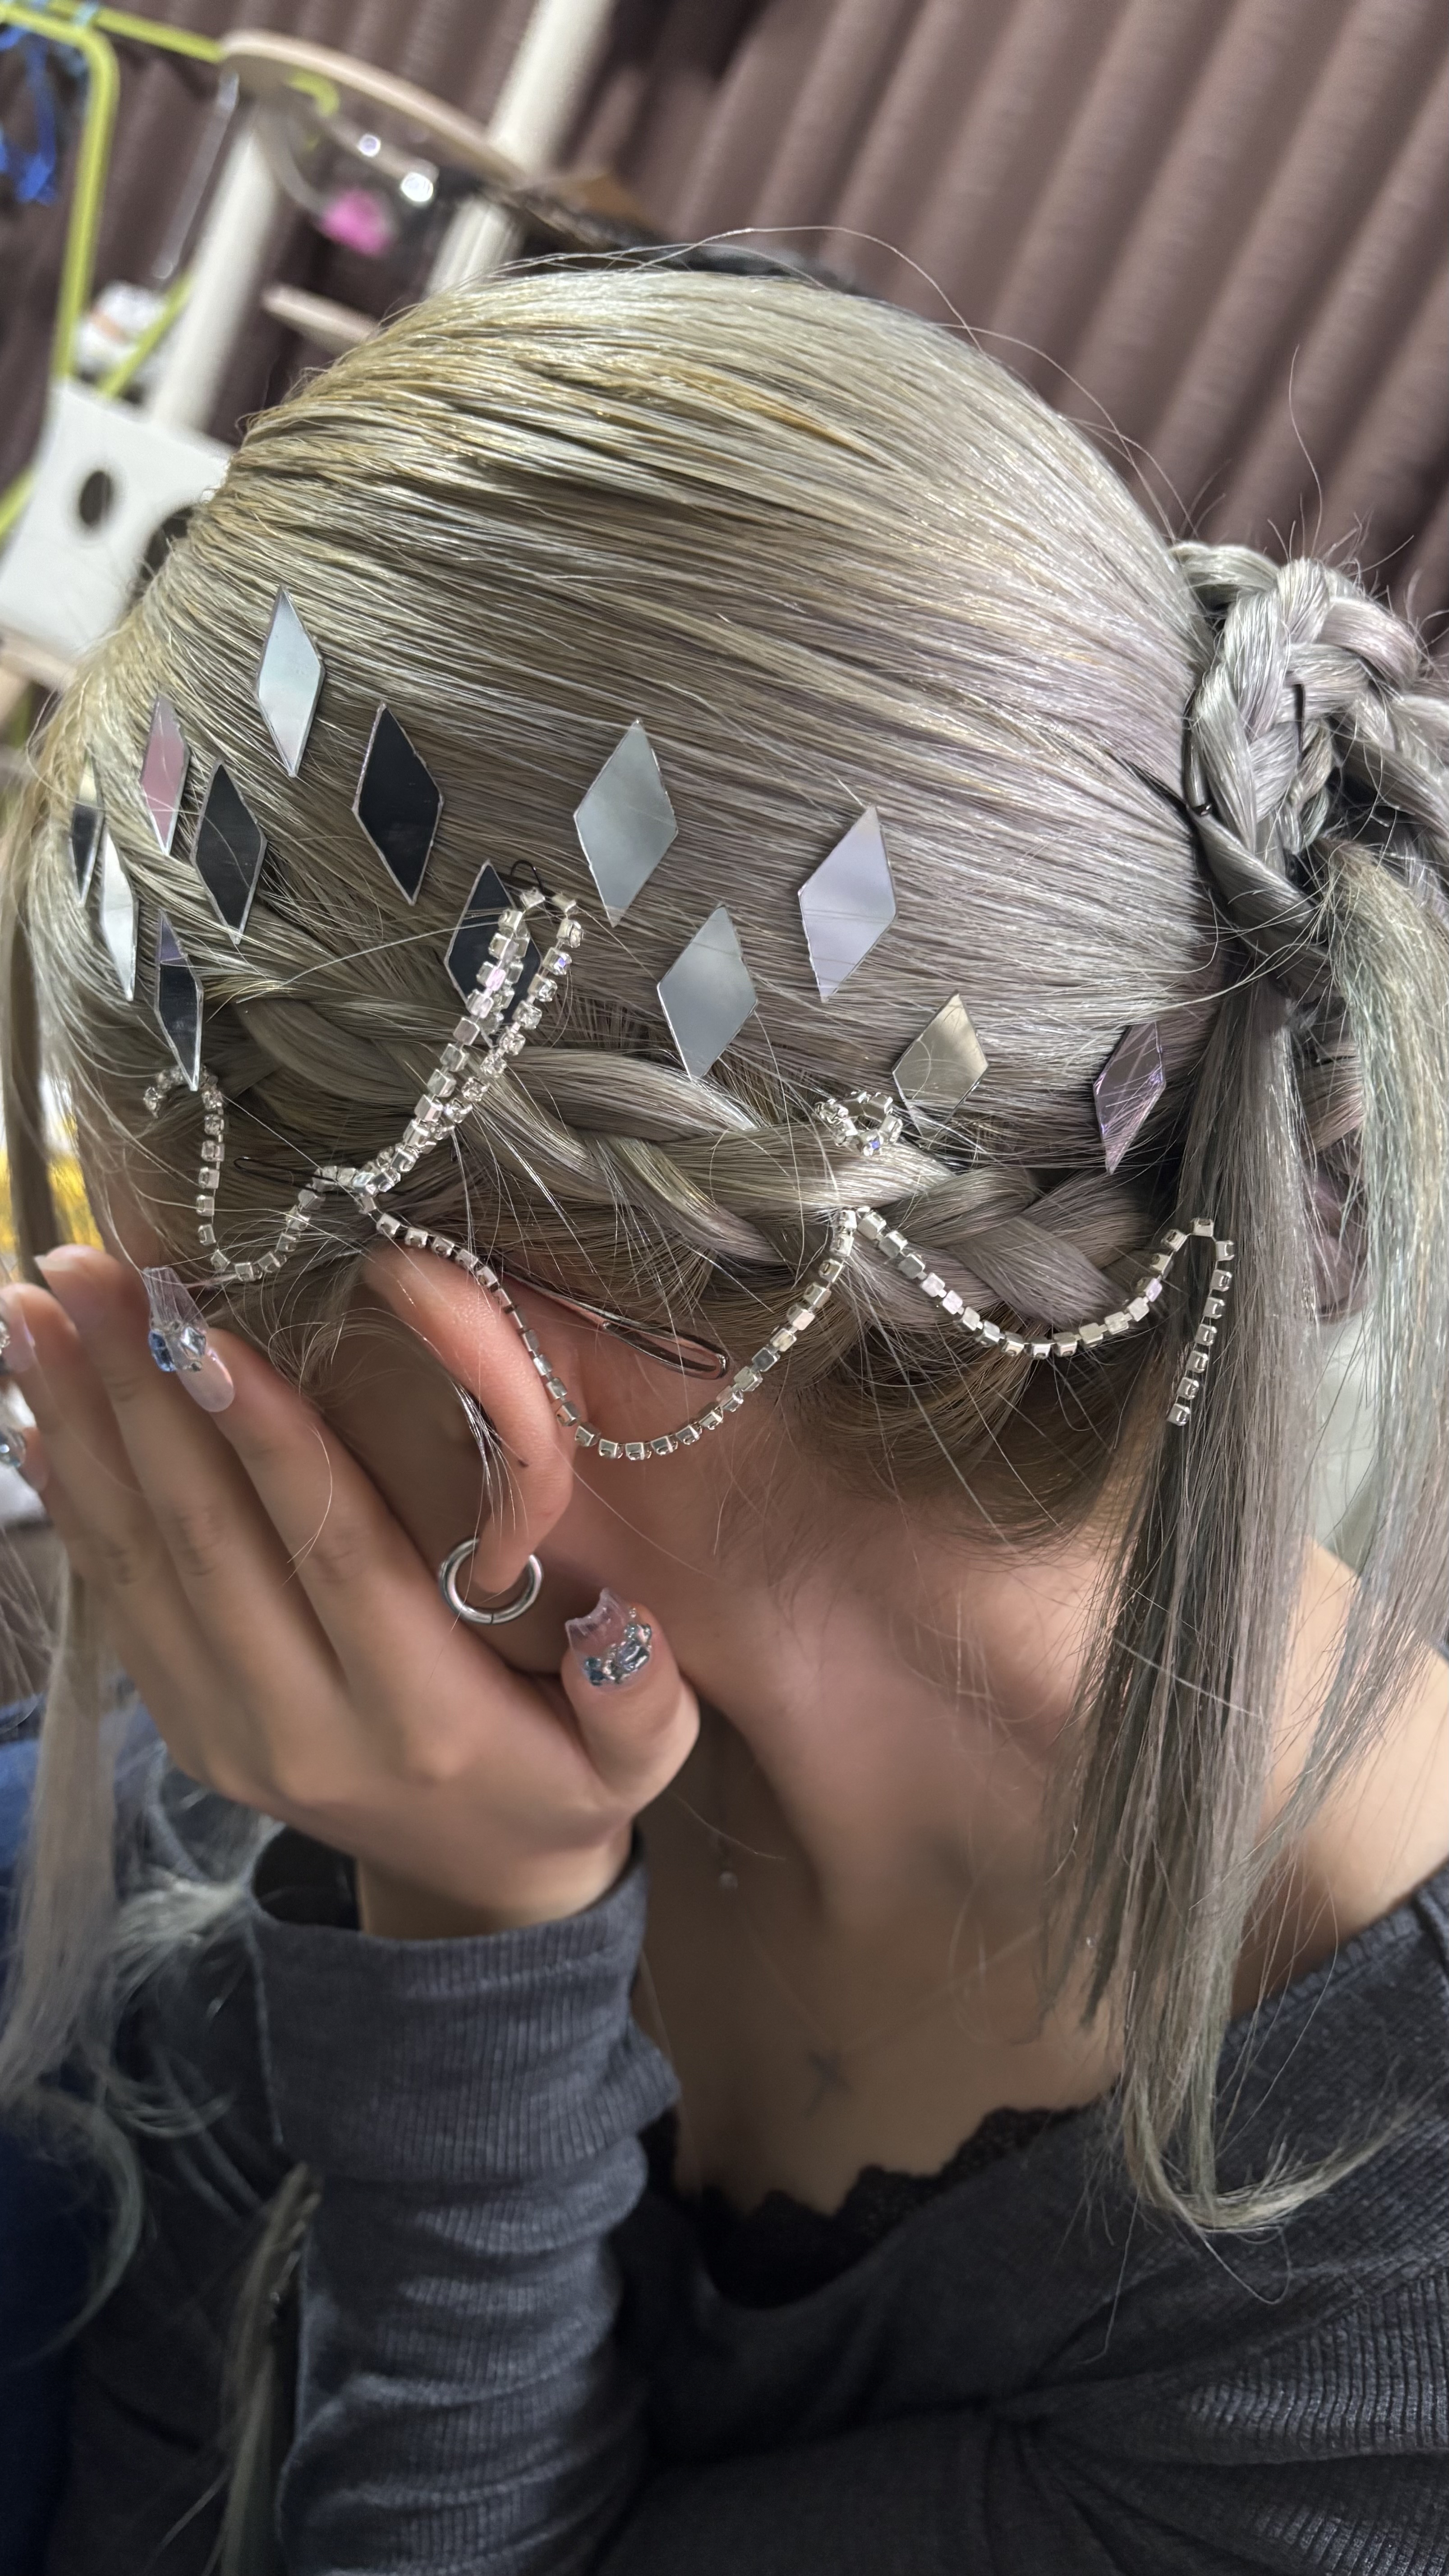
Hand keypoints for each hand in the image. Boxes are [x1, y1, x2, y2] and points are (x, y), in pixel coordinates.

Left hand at [6, 1247, 698, 1934]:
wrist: (477, 1889)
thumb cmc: (565, 1782)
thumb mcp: (642, 1763)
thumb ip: (638, 1697)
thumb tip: (622, 1622)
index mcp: (422, 1721)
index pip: (335, 1552)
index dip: (267, 1438)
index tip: (204, 1328)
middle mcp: (302, 1730)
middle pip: (207, 1542)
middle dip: (139, 1396)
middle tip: (87, 1270)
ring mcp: (225, 1734)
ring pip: (139, 1561)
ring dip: (79, 1426)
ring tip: (32, 1311)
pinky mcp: (183, 1729)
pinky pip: (116, 1600)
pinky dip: (71, 1500)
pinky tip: (35, 1409)